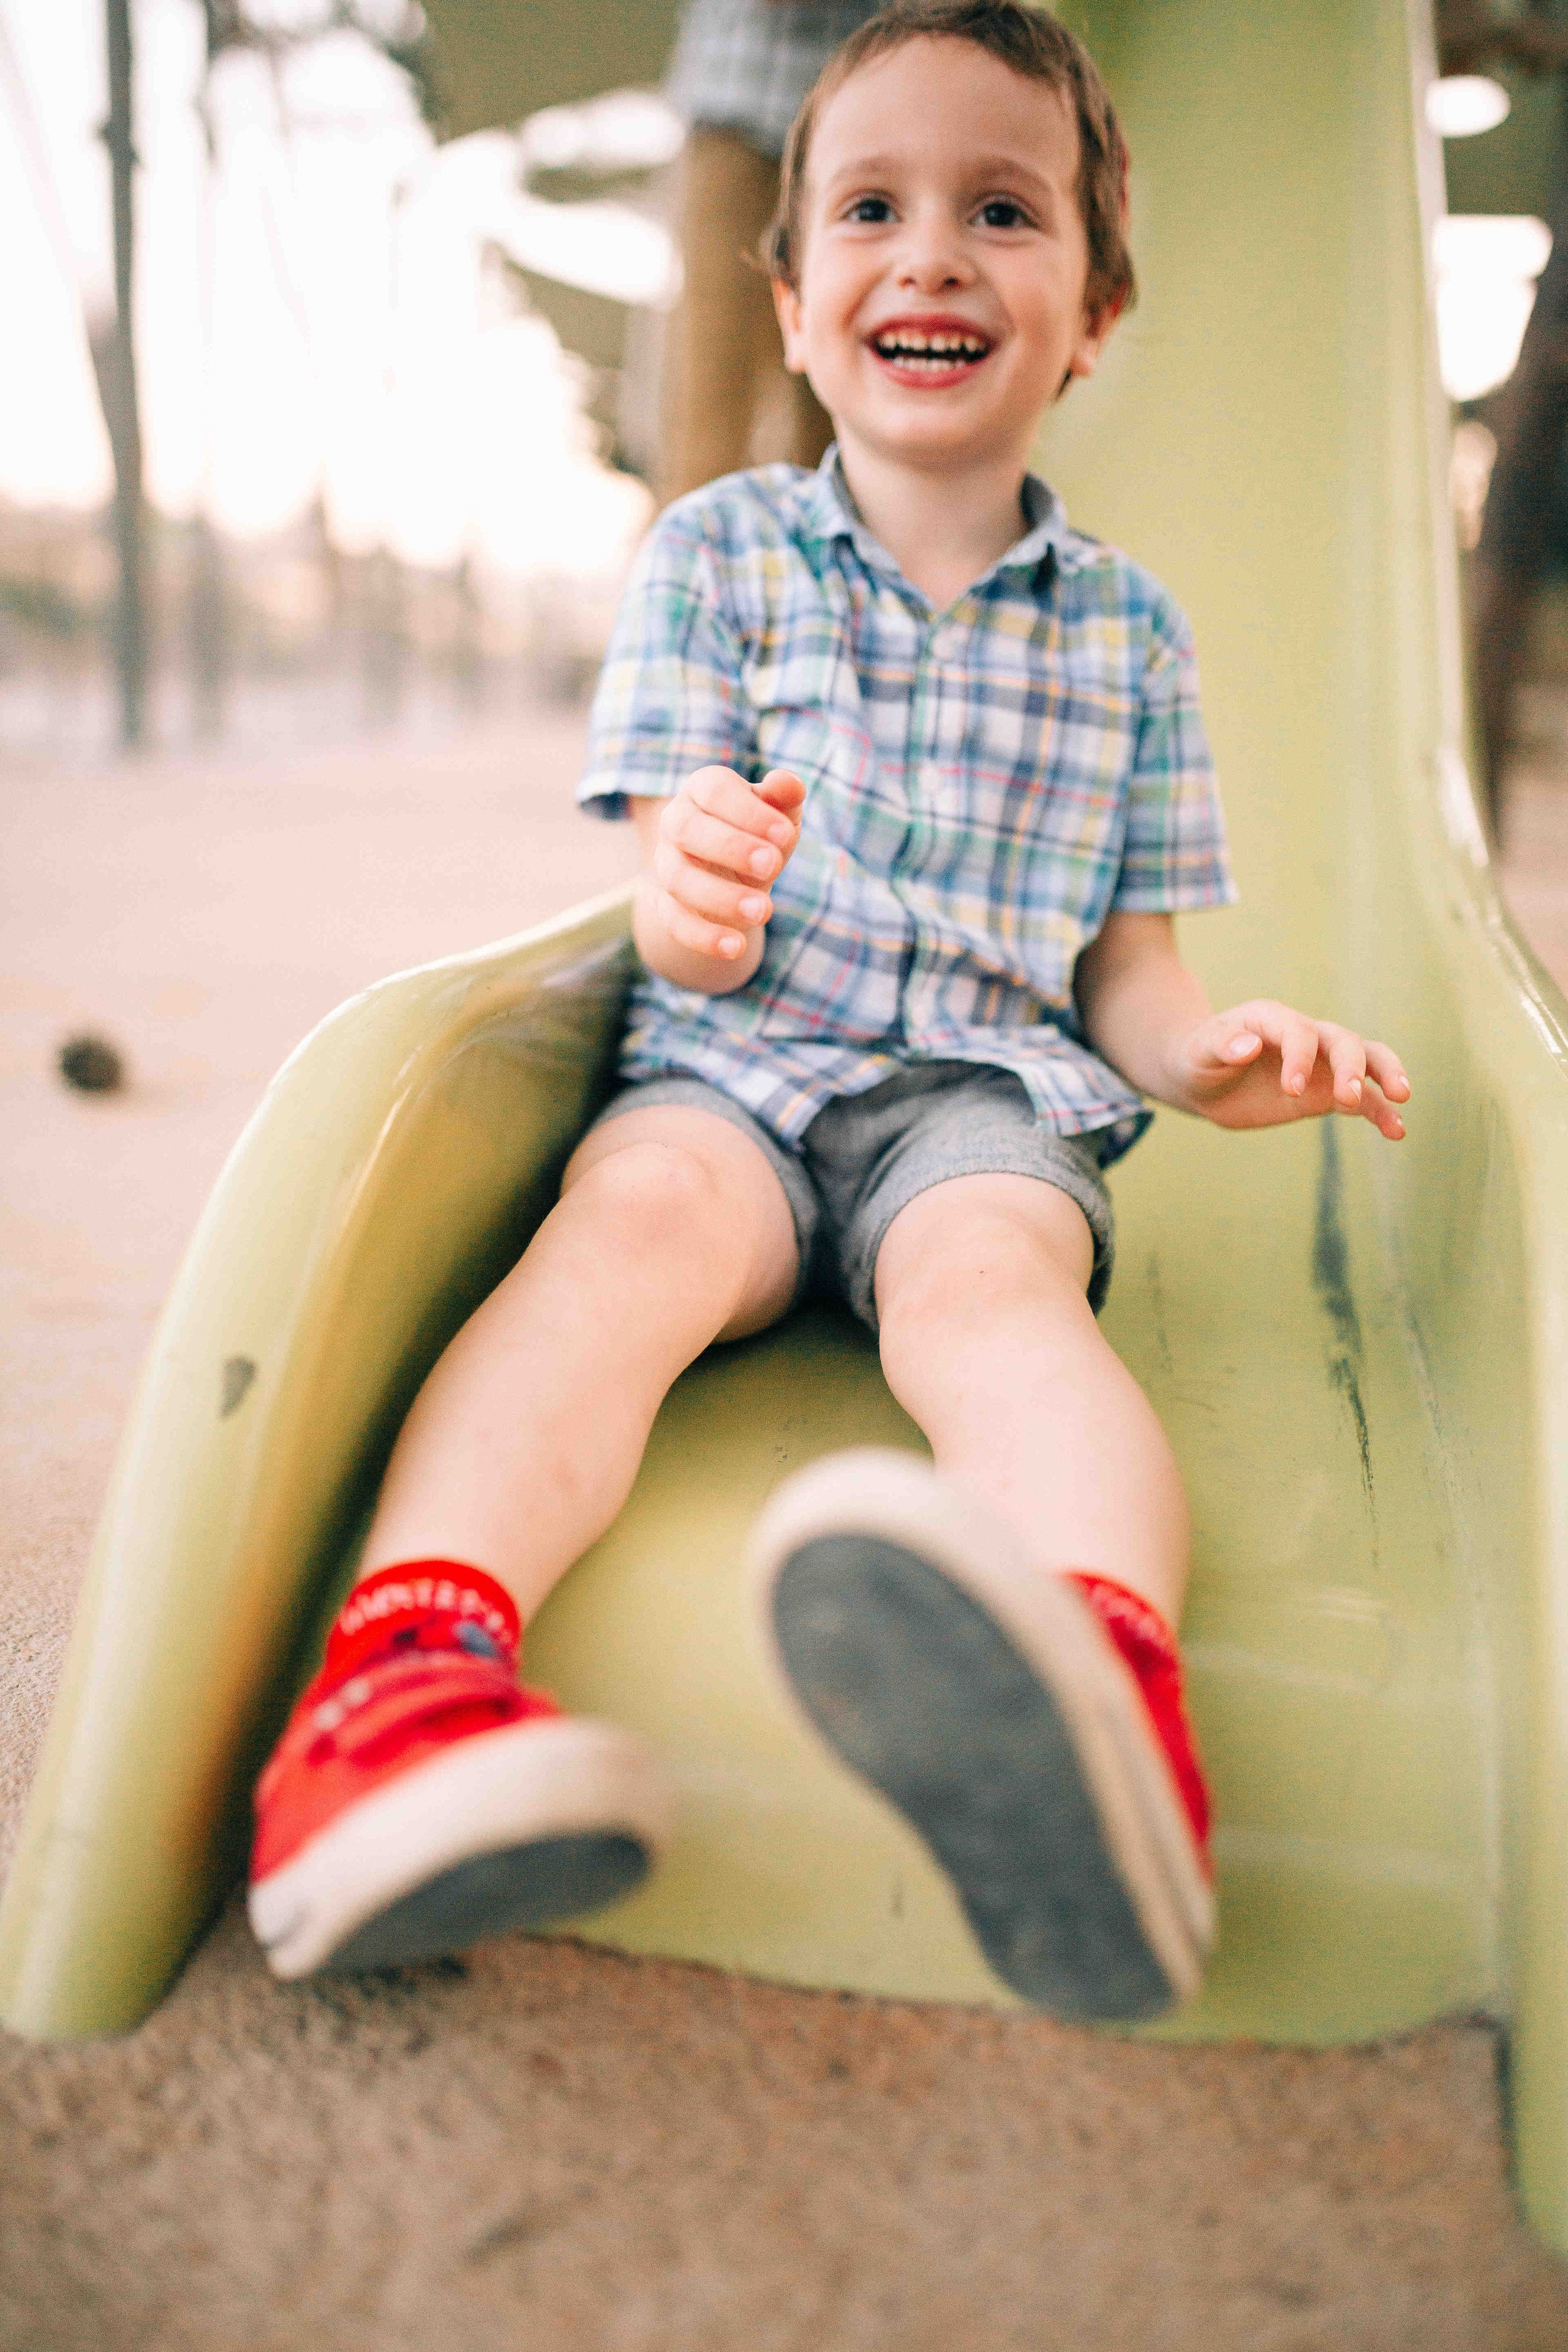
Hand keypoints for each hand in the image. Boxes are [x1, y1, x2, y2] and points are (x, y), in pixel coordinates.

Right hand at [649, 764, 804, 961]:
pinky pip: (674, 921)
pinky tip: (736, 947)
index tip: (785, 835)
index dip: (748, 812)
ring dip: (720, 896)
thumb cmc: (760, 833)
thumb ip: (784, 797)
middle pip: (687, 830)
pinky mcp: (665, 904)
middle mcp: (676, 822)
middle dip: (731, 848)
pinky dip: (703, 936)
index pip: (715, 791)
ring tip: (763, 911)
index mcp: (702, 789)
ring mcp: (666, 864)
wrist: (733, 875)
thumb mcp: (778, 813)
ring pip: (679, 879)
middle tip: (772, 865)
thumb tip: (789, 784)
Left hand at [1172, 1000, 1409, 1139]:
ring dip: (1385, 1076)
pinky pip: (1363, 1099)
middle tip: (1346, 1098)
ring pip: (1367, 1060)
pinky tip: (1397, 1131)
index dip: (1301, 1057)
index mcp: (1274, 1019)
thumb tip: (1248, 1045)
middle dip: (1350, 1067)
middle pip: (1344, 1041)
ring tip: (1401, 1099)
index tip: (1292, 1089)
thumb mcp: (1200, 1052)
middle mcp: (1307, 1036)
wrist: (1203, 1080)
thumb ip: (1222, 1045)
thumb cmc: (1199, 1058)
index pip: (1300, 1031)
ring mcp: (1322, 1064)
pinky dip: (1381, 1112)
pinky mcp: (1327, 1092)